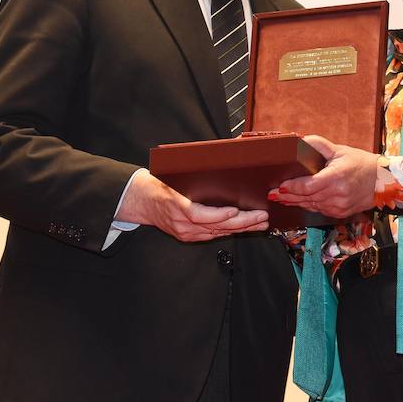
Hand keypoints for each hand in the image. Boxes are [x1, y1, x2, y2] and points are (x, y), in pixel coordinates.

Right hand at [117, 170, 267, 240]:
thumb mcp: (174, 176)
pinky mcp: (188, 237)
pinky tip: (245, 228)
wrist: (141, 201)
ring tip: (261, 224)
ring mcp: (185, 232)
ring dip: (241, 229)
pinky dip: (229, 231)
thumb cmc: (159, 184)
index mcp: (177, 205)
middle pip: (215, 226)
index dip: (218, 215)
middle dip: (242, 223)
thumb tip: (220, 164)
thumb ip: (194, 177)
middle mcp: (182, 223)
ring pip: (217, 233)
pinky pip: (212, 236)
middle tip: (261, 217)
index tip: (235, 211)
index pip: (199, 215)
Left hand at [267, 134, 378, 218]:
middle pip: (306, 198)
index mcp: (336, 177)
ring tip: (281, 198)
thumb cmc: (360, 163)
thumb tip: (300, 140)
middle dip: (288, 196)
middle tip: (272, 194)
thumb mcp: (339, 150)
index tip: (280, 186)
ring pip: (311, 206)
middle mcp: (338, 194)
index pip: (308, 186)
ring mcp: (339, 206)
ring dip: (296, 202)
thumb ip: (319, 145)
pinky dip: (309, 205)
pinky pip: (319, 210)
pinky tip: (299, 202)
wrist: (382, 181)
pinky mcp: (340, 213)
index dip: (292, 187)